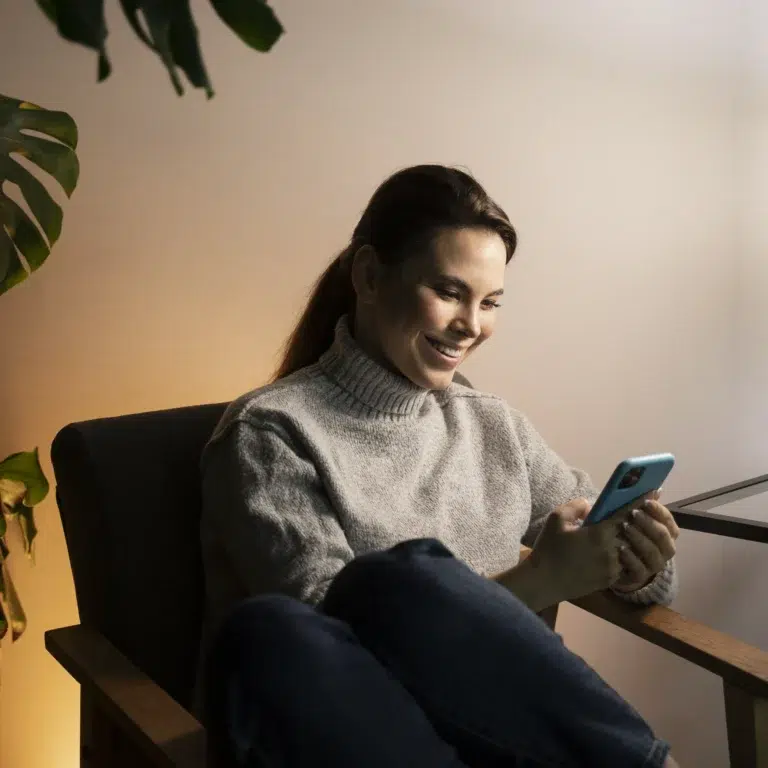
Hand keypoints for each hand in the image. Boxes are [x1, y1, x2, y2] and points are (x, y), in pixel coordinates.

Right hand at [530, 492, 656, 602]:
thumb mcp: (556, 519)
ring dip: (633, 539)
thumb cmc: (549, 549)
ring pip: (632, 549)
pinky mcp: (610, 579)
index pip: (625, 515)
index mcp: (599, 533)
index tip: (652, 492)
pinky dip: (625, 554)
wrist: (544, 582)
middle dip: (639, 521)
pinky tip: (620, 549)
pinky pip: (624, 563)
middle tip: (645, 511)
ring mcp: (613, 567)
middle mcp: (611, 550)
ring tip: (634, 531)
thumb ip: (576, 506)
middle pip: (634, 532)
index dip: (639, 502)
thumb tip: (591, 506)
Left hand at [611, 491, 678, 592]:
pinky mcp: (639, 577)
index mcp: (667, 534)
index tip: (645, 501)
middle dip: (649, 523)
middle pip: (663, 537)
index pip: (669, 521)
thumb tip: (655, 489)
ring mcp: (653, 565)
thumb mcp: (632, 519)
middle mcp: (665, 550)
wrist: (615, 564)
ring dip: (639, 538)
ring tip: (624, 527)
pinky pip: (639, 569)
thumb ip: (642, 506)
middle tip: (633, 513)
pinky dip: (630, 558)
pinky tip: (620, 549)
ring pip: (652, 553)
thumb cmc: (626, 535)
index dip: (659, 511)